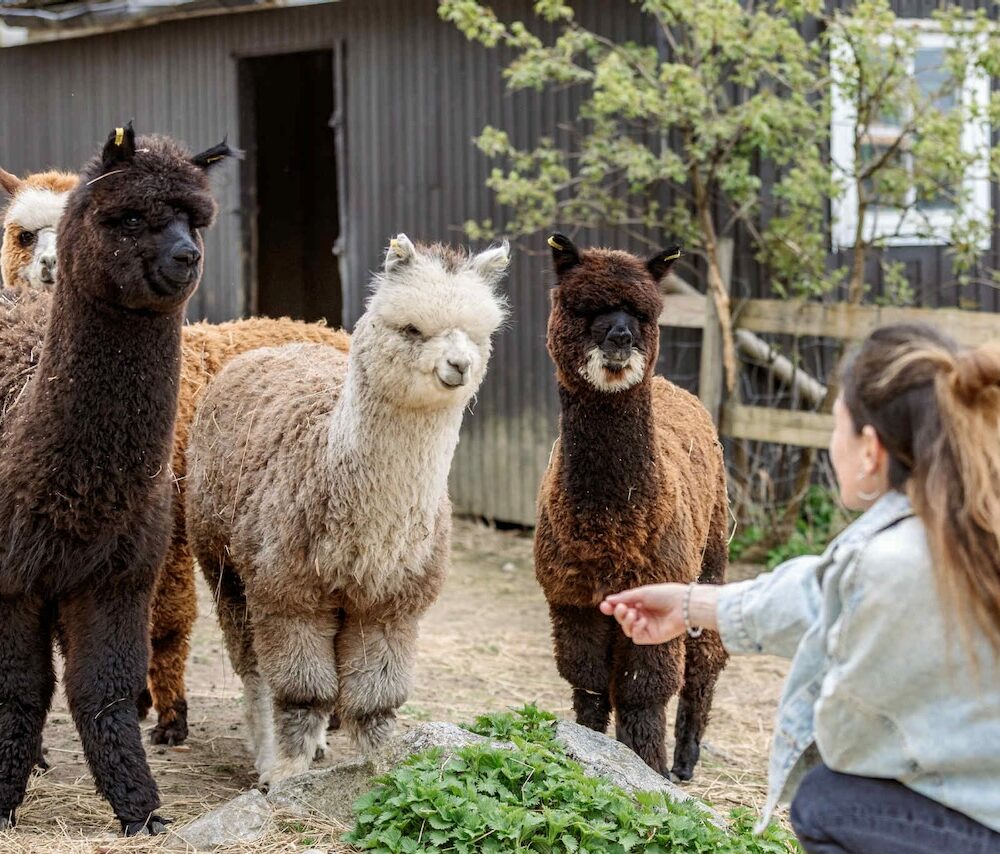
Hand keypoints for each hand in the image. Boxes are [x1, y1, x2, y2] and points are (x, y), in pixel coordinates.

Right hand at [599, 583, 718, 644]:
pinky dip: (635, 629)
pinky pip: (636, 637)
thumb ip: (624, 598)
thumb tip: (607, 600)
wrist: (683, 605)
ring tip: (633, 613)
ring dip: (626, 621)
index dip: (612, 607)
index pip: (622, 607)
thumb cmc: (665, 595)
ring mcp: (648, 627)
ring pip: (627, 629)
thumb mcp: (642, 593)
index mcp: (641, 604)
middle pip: (623, 619)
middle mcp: (643, 616)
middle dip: (619, 613)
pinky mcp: (652, 637)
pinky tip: (642, 621)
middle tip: (621, 608)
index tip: (603, 605)